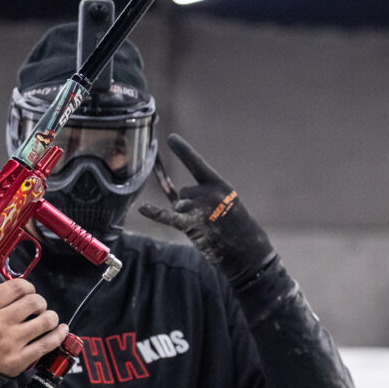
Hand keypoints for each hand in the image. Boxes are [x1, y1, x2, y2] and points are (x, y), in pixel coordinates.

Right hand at [0, 278, 67, 376]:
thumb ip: (0, 298)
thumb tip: (27, 289)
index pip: (16, 287)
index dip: (28, 287)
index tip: (30, 292)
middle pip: (34, 301)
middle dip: (40, 303)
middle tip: (38, 308)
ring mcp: (8, 343)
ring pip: (46, 320)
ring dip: (51, 318)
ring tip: (47, 320)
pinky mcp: (19, 359)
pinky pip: (48, 343)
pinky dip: (59, 335)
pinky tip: (60, 330)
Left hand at [139, 135, 274, 283]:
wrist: (246, 249)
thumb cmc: (235, 227)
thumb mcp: (225, 203)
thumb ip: (203, 196)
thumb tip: (177, 197)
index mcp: (218, 183)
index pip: (196, 163)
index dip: (183, 151)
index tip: (170, 138)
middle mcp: (208, 192)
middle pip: (183, 194)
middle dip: (189, 207)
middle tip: (208, 220)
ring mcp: (200, 208)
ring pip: (178, 207)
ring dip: (186, 218)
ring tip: (205, 228)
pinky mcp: (192, 225)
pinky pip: (169, 217)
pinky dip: (155, 213)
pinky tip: (142, 209)